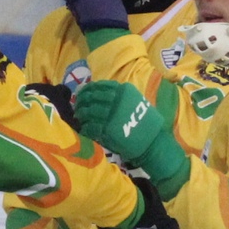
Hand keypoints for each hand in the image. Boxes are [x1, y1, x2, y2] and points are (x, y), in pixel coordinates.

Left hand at [71, 79, 191, 196]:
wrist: (152, 141)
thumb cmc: (144, 122)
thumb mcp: (135, 101)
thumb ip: (119, 95)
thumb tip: (96, 92)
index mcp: (123, 91)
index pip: (100, 86)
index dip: (88, 89)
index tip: (82, 92)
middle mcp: (117, 100)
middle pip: (92, 97)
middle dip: (81, 100)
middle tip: (77, 104)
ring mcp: (111, 115)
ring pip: (89, 111)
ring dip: (81, 113)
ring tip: (78, 116)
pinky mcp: (108, 130)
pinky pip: (90, 127)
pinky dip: (85, 127)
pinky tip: (83, 128)